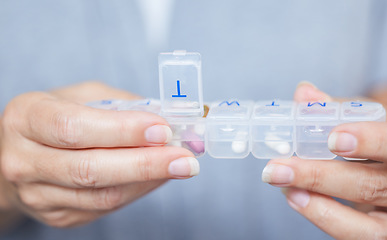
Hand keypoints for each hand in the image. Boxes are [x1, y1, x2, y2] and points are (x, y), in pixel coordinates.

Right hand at [0, 82, 198, 227]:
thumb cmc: (58, 116)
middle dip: (145, 164)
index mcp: (26, 118)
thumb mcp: (82, 95)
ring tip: (181, 165)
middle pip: (89, 169)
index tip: (163, 130)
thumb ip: (122, 105)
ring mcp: (37, 195)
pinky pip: (106, 208)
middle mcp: (23, 161)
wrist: (22, 154)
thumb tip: (170, 118)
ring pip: (102, 196)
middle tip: (186, 157)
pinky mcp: (57, 216)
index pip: (74, 127)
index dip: (122, 130)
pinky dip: (139, 190)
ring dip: (149, 180)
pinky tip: (159, 176)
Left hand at [262, 82, 386, 238]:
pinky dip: (325, 220)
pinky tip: (298, 199)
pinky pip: (360, 238)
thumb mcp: (371, 116)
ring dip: (319, 207)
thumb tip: (304, 94)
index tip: (331, 139)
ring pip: (371, 227)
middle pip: (376, 185)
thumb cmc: (386, 137)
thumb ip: (338, 106)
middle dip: (320, 177)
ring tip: (286, 188)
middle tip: (279, 168)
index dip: (373, 141)